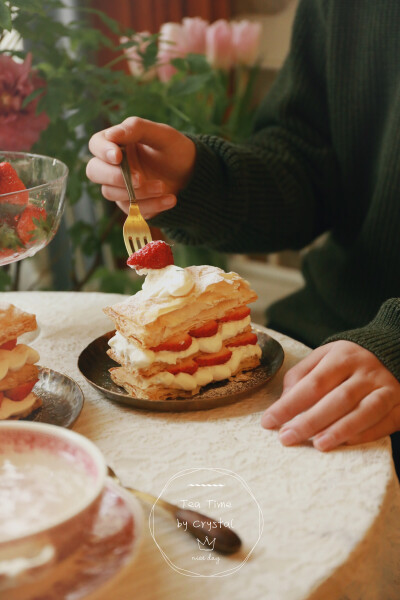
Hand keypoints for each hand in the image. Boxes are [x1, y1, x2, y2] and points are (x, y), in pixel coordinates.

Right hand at [86, 117, 195, 216]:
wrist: (192, 175)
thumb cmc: (175, 150)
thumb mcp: (162, 135)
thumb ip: (137, 129)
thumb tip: (111, 135)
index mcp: (117, 143)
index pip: (96, 144)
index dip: (102, 151)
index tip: (117, 156)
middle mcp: (113, 165)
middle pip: (94, 172)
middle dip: (115, 177)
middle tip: (139, 179)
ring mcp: (120, 187)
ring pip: (111, 193)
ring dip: (139, 192)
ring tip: (163, 187)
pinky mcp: (130, 205)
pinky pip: (131, 209)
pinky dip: (152, 205)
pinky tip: (170, 199)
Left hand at [261, 341, 399, 450]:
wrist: (393, 350)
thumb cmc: (350, 359)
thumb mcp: (324, 356)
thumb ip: (302, 375)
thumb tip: (284, 401)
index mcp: (342, 356)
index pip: (312, 383)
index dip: (289, 404)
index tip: (269, 421)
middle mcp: (366, 371)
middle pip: (337, 399)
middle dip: (310, 421)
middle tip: (286, 438)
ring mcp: (386, 388)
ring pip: (364, 411)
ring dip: (340, 430)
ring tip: (318, 445)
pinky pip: (383, 422)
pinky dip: (365, 434)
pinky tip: (345, 443)